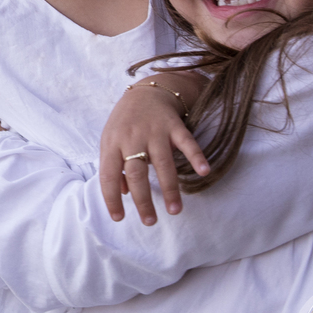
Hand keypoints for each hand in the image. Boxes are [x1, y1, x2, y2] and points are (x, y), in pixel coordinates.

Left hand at [100, 77, 209, 225]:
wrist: (146, 91)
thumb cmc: (125, 122)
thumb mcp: (111, 141)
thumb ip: (114, 166)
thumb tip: (122, 193)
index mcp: (112, 144)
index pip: (108, 175)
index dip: (111, 198)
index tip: (119, 218)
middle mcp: (132, 138)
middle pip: (136, 173)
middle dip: (143, 200)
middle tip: (150, 222)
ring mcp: (154, 132)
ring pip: (162, 163)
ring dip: (169, 188)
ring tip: (175, 210)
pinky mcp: (174, 126)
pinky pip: (186, 142)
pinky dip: (196, 156)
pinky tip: (203, 172)